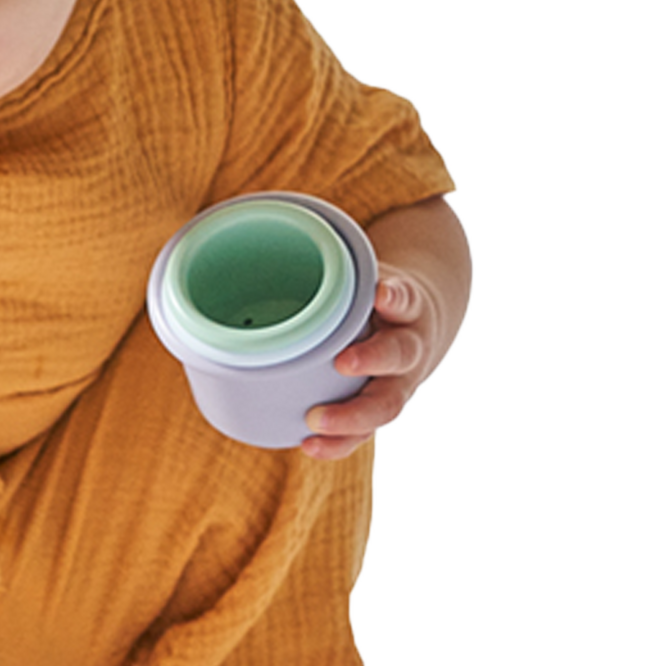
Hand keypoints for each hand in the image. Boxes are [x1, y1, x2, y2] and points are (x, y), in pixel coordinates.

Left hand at [301, 271, 442, 460]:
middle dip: (373, 359)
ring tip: (316, 421)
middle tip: (343, 361)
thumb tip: (248, 220)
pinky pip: (363, 433)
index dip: (394, 296)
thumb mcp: (366, 269)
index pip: (405, 298)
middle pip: (399, 356)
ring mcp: (397, 383)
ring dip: (352, 415)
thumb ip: (328, 259)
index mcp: (406, 305)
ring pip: (386, 405)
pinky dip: (337, 442)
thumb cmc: (374, 296)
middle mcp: (407, 347)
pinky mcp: (378, 409)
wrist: (417, 326)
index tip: (380, 291)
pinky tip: (308, 445)